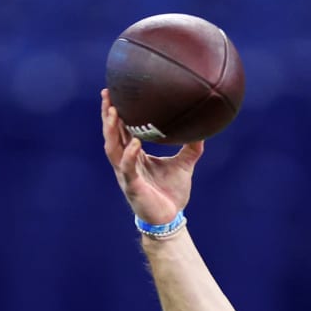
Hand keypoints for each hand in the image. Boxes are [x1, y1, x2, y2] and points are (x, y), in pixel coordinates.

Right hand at [101, 88, 203, 226]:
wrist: (171, 219)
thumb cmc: (172, 193)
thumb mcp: (184, 164)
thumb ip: (192, 147)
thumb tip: (203, 129)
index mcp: (134, 156)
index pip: (121, 130)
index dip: (115, 112)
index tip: (114, 92)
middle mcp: (125, 163)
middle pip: (111, 135)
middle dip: (107, 115)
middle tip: (107, 94)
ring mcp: (126, 175)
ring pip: (113, 149)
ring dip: (111, 130)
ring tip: (113, 112)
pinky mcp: (132, 187)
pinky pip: (127, 168)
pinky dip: (129, 154)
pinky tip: (134, 142)